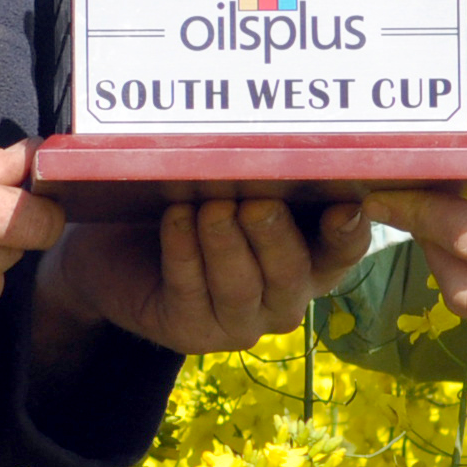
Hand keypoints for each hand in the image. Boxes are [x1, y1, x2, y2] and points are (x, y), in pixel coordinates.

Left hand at [36, 198, 373, 356]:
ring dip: (225, 243)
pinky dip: (184, 252)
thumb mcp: (230, 179)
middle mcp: (283, 296)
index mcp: (310, 256)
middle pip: (293, 273)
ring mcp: (239, 322)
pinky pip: (191, 294)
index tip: (345, 206)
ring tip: (210, 206)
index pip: (344, 250)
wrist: (116, 244)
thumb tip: (278, 132)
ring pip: (241, 289)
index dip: (350, 233)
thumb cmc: (192, 198)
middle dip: (274, 235)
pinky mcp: (192, 333)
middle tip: (257, 201)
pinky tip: (177, 218)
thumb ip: (262, 167)